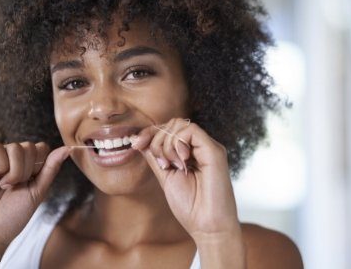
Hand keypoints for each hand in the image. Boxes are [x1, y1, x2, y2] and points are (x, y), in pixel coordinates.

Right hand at [0, 142, 69, 249]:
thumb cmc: (14, 215)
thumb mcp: (38, 191)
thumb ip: (52, 168)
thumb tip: (68, 148)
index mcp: (28, 167)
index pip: (42, 148)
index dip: (41, 163)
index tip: (32, 181)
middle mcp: (13, 161)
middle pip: (30, 147)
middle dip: (28, 170)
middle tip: (16, 186)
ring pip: (16, 147)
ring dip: (15, 170)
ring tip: (6, 186)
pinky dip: (0, 165)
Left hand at [131, 118, 240, 241]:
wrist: (207, 227)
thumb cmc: (191, 207)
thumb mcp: (165, 177)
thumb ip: (156, 157)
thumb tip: (140, 140)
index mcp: (191, 152)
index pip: (169, 129)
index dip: (150, 133)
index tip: (136, 144)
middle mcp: (201, 147)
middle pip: (173, 123)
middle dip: (156, 139)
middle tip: (161, 163)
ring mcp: (209, 147)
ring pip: (180, 124)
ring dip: (166, 144)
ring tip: (172, 165)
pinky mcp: (214, 151)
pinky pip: (191, 131)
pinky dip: (178, 143)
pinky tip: (181, 162)